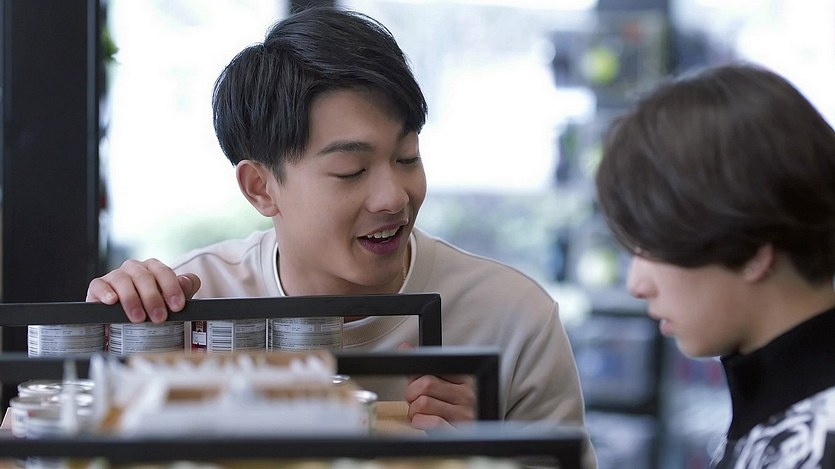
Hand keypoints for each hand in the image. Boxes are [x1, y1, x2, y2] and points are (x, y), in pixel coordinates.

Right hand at [86, 258, 200, 322]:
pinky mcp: (98, 286)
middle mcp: (134, 268)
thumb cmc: (151, 305)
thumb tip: (187, 281)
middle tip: (159, 317)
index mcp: (153, 268)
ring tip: (138, 318)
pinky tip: (112, 301)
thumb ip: (184, 288)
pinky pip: (100, 285)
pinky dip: (106, 293)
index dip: (172, 288)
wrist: (124, 317)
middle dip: (153, 298)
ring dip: (132, 299)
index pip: (164, 272)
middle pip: (144, 277)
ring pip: (123, 280)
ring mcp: (115, 276)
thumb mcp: (170, 299)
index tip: (177, 306)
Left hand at [399, 343, 475, 429]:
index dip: (415, 379)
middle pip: (425, 384)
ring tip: (421, 416)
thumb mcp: (438, 390)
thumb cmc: (448, 415)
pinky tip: (424, 424)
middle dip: (412, 396)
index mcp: (462, 379)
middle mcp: (467, 395)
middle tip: (416, 404)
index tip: (414, 388)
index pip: (430, 368)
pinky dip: (420, 423)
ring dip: (414, 413)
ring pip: (423, 403)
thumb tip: (405, 348)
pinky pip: (432, 422)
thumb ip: (420, 371)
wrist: (463, 442)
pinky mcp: (459, 431)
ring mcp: (464, 414)